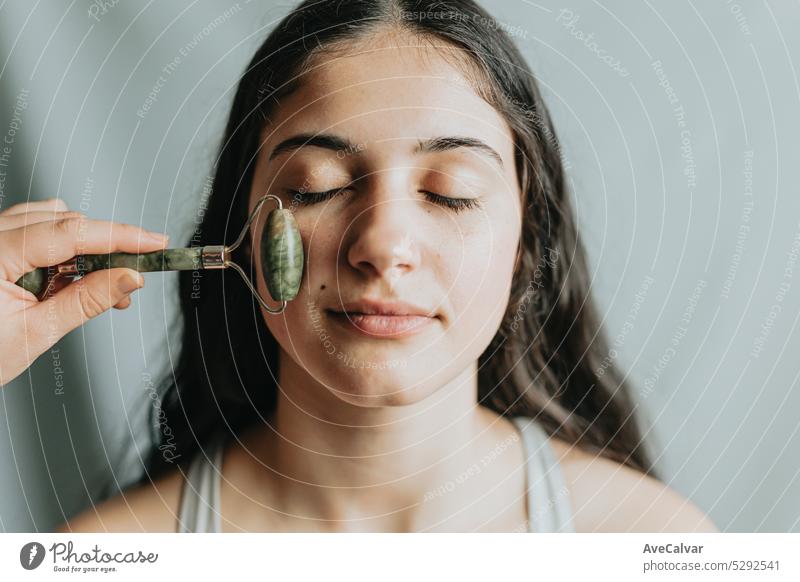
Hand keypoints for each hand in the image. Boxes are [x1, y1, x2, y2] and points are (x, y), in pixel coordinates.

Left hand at [0, 198, 168, 386]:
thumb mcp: (36, 333)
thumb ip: (87, 300)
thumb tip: (128, 277)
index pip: (70, 232)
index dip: (119, 235)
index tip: (153, 242)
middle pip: (65, 222)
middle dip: (107, 248)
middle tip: (134, 277)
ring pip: (53, 220)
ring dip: (85, 248)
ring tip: (100, 285)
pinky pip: (36, 229)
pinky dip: (63, 249)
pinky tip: (74, 276)